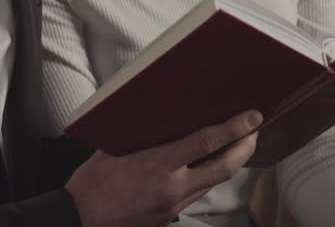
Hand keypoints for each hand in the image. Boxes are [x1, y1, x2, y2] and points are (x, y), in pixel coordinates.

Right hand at [65, 110, 261, 226]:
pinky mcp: (168, 218)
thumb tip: (161, 116)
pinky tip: (205, 168)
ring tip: (236, 146)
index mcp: (158, 165)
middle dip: (244, 149)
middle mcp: (172, 188)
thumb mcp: (114, 148)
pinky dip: (205, 179)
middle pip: (223, 168)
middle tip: (255, 131)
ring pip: (212, 184)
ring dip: (228, 164)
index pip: (207, 143)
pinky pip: (195, 195)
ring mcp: (172, 207)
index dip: (235, 129)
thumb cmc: (91, 183)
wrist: (79, 219)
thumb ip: (143, 134)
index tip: (253, 117)